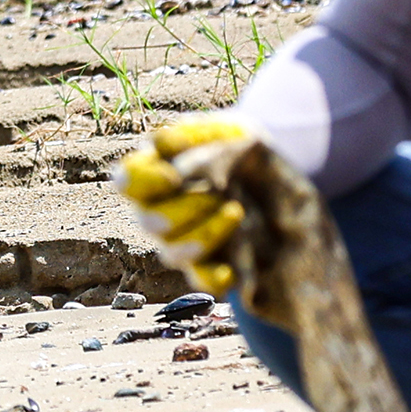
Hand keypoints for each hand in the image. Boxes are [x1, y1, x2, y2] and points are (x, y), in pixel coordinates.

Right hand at [116, 115, 294, 297]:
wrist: (283, 176)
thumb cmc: (242, 147)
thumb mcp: (224, 130)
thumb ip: (193, 134)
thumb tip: (162, 141)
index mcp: (155, 175)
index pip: (127, 182)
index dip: (143, 182)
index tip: (173, 176)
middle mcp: (160, 214)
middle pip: (151, 222)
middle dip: (185, 208)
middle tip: (220, 191)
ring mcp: (183, 243)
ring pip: (173, 254)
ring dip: (202, 236)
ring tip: (237, 212)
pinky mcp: (211, 266)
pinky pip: (202, 281)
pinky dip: (213, 278)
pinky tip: (230, 272)